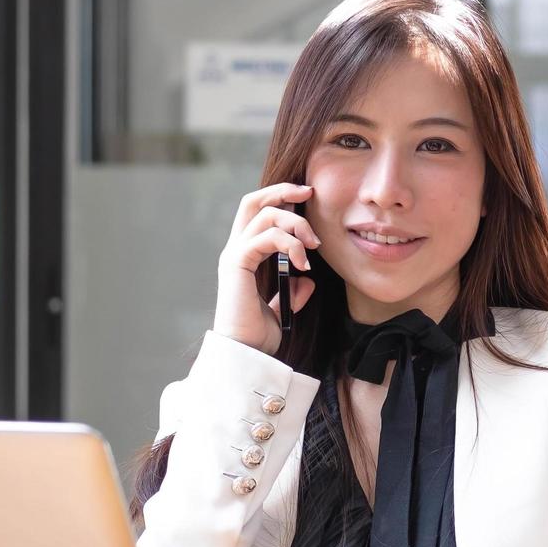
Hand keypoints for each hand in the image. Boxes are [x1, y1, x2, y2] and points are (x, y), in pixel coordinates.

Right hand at [211, 183, 320, 355]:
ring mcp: (233, 255)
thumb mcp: (281, 310)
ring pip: (264, 214)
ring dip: (296, 223)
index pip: (257, 211)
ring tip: (314, 245)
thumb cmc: (258, 337)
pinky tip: (303, 262)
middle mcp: (235, 250)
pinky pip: (265, 237)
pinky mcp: (236, 263)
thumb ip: (291, 293)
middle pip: (253, 201)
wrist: (246, 356)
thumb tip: (306, 280)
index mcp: (244, 256)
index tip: (308, 197)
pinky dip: (290, 243)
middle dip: (283, 190)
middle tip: (310, 193)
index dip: (280, 197)